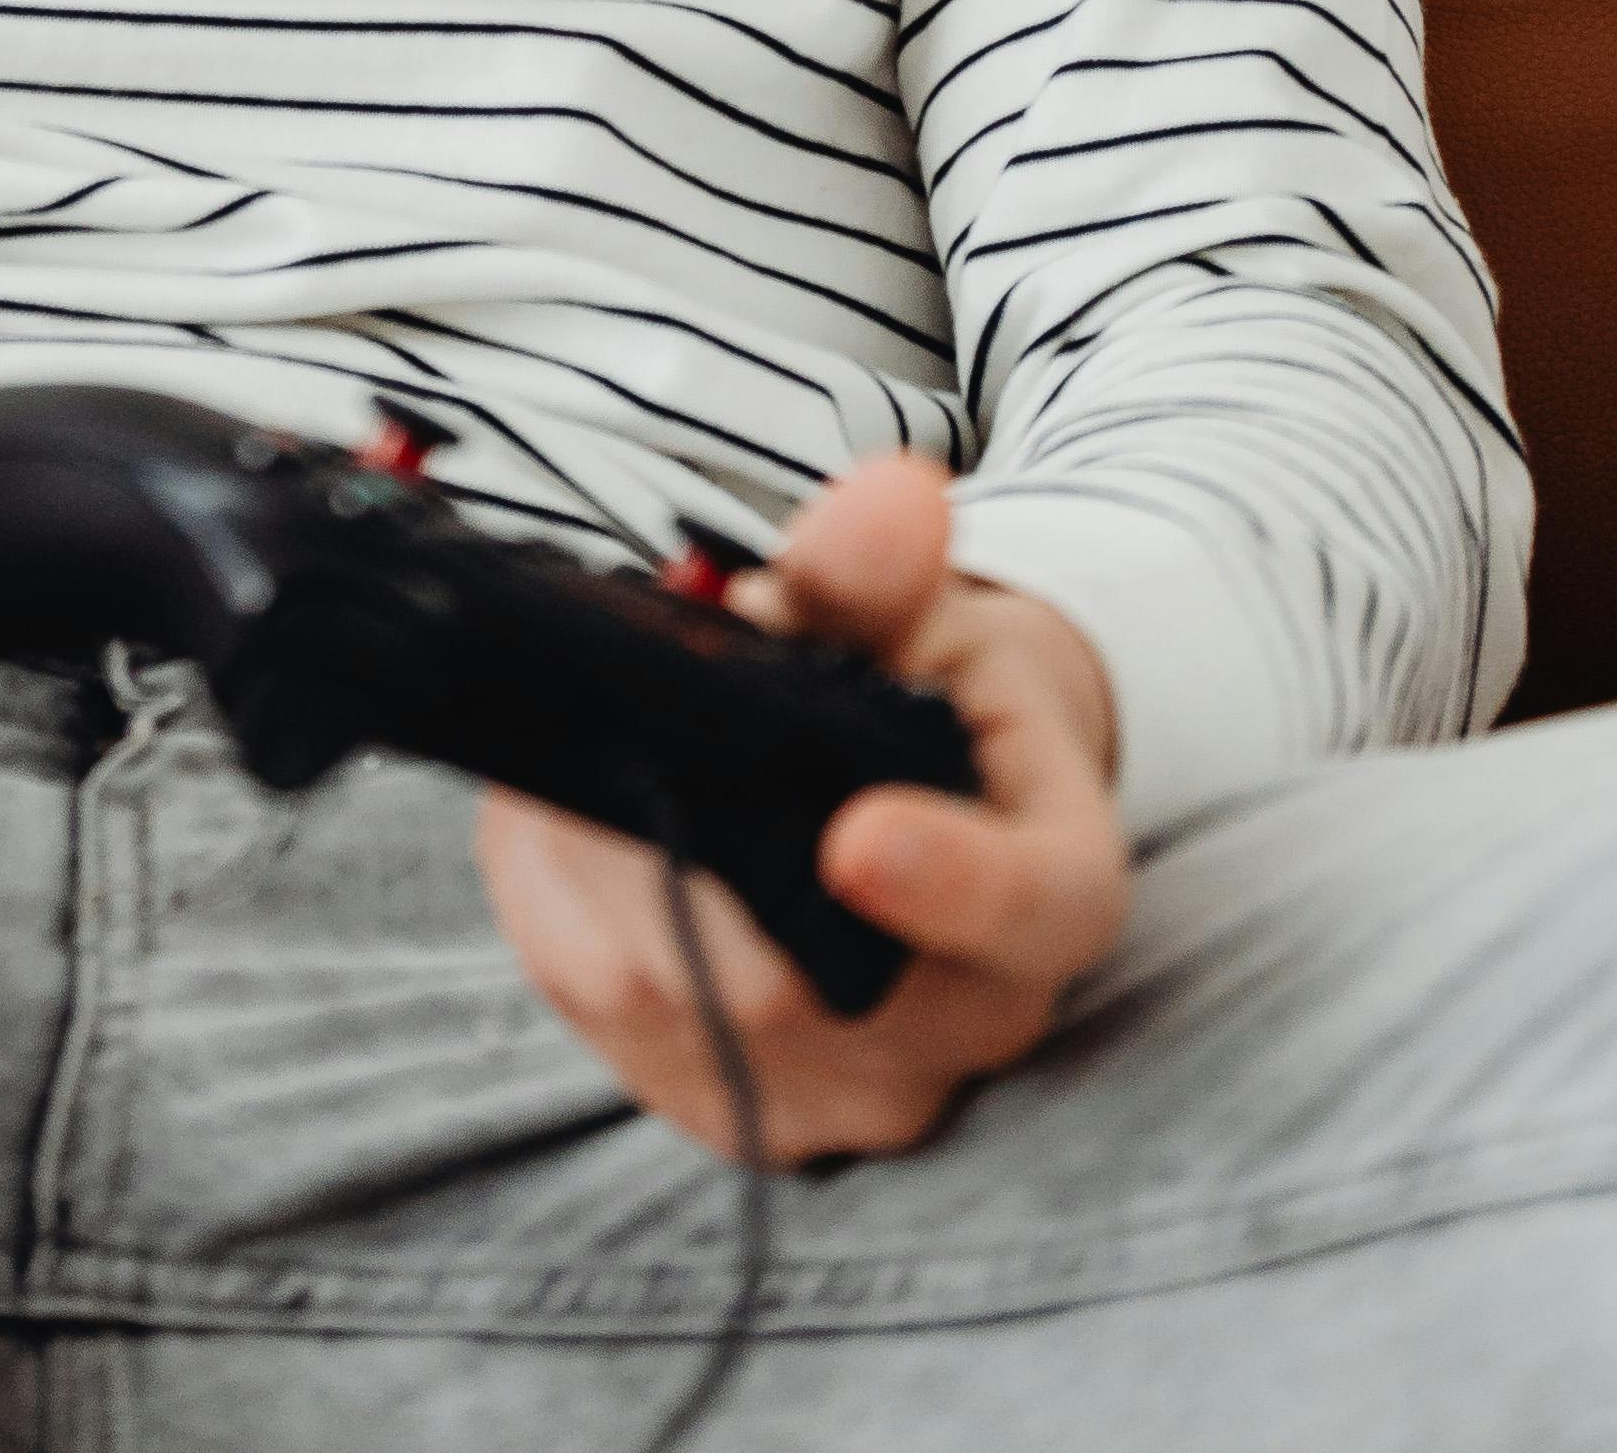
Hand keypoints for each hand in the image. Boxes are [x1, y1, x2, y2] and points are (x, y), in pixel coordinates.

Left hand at [476, 452, 1125, 1163]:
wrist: (909, 794)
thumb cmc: (922, 686)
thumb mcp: (916, 605)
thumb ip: (876, 569)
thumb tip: (892, 503)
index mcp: (1055, 883)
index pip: (1032, 912)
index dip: (950, 885)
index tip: (855, 836)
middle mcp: (969, 1025)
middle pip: (814, 980)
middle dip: (688, 834)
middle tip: (629, 707)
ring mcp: (855, 1095)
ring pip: (685, 1001)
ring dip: (599, 863)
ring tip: (597, 743)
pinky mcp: (742, 1113)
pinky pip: (610, 1023)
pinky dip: (560, 907)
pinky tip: (569, 820)